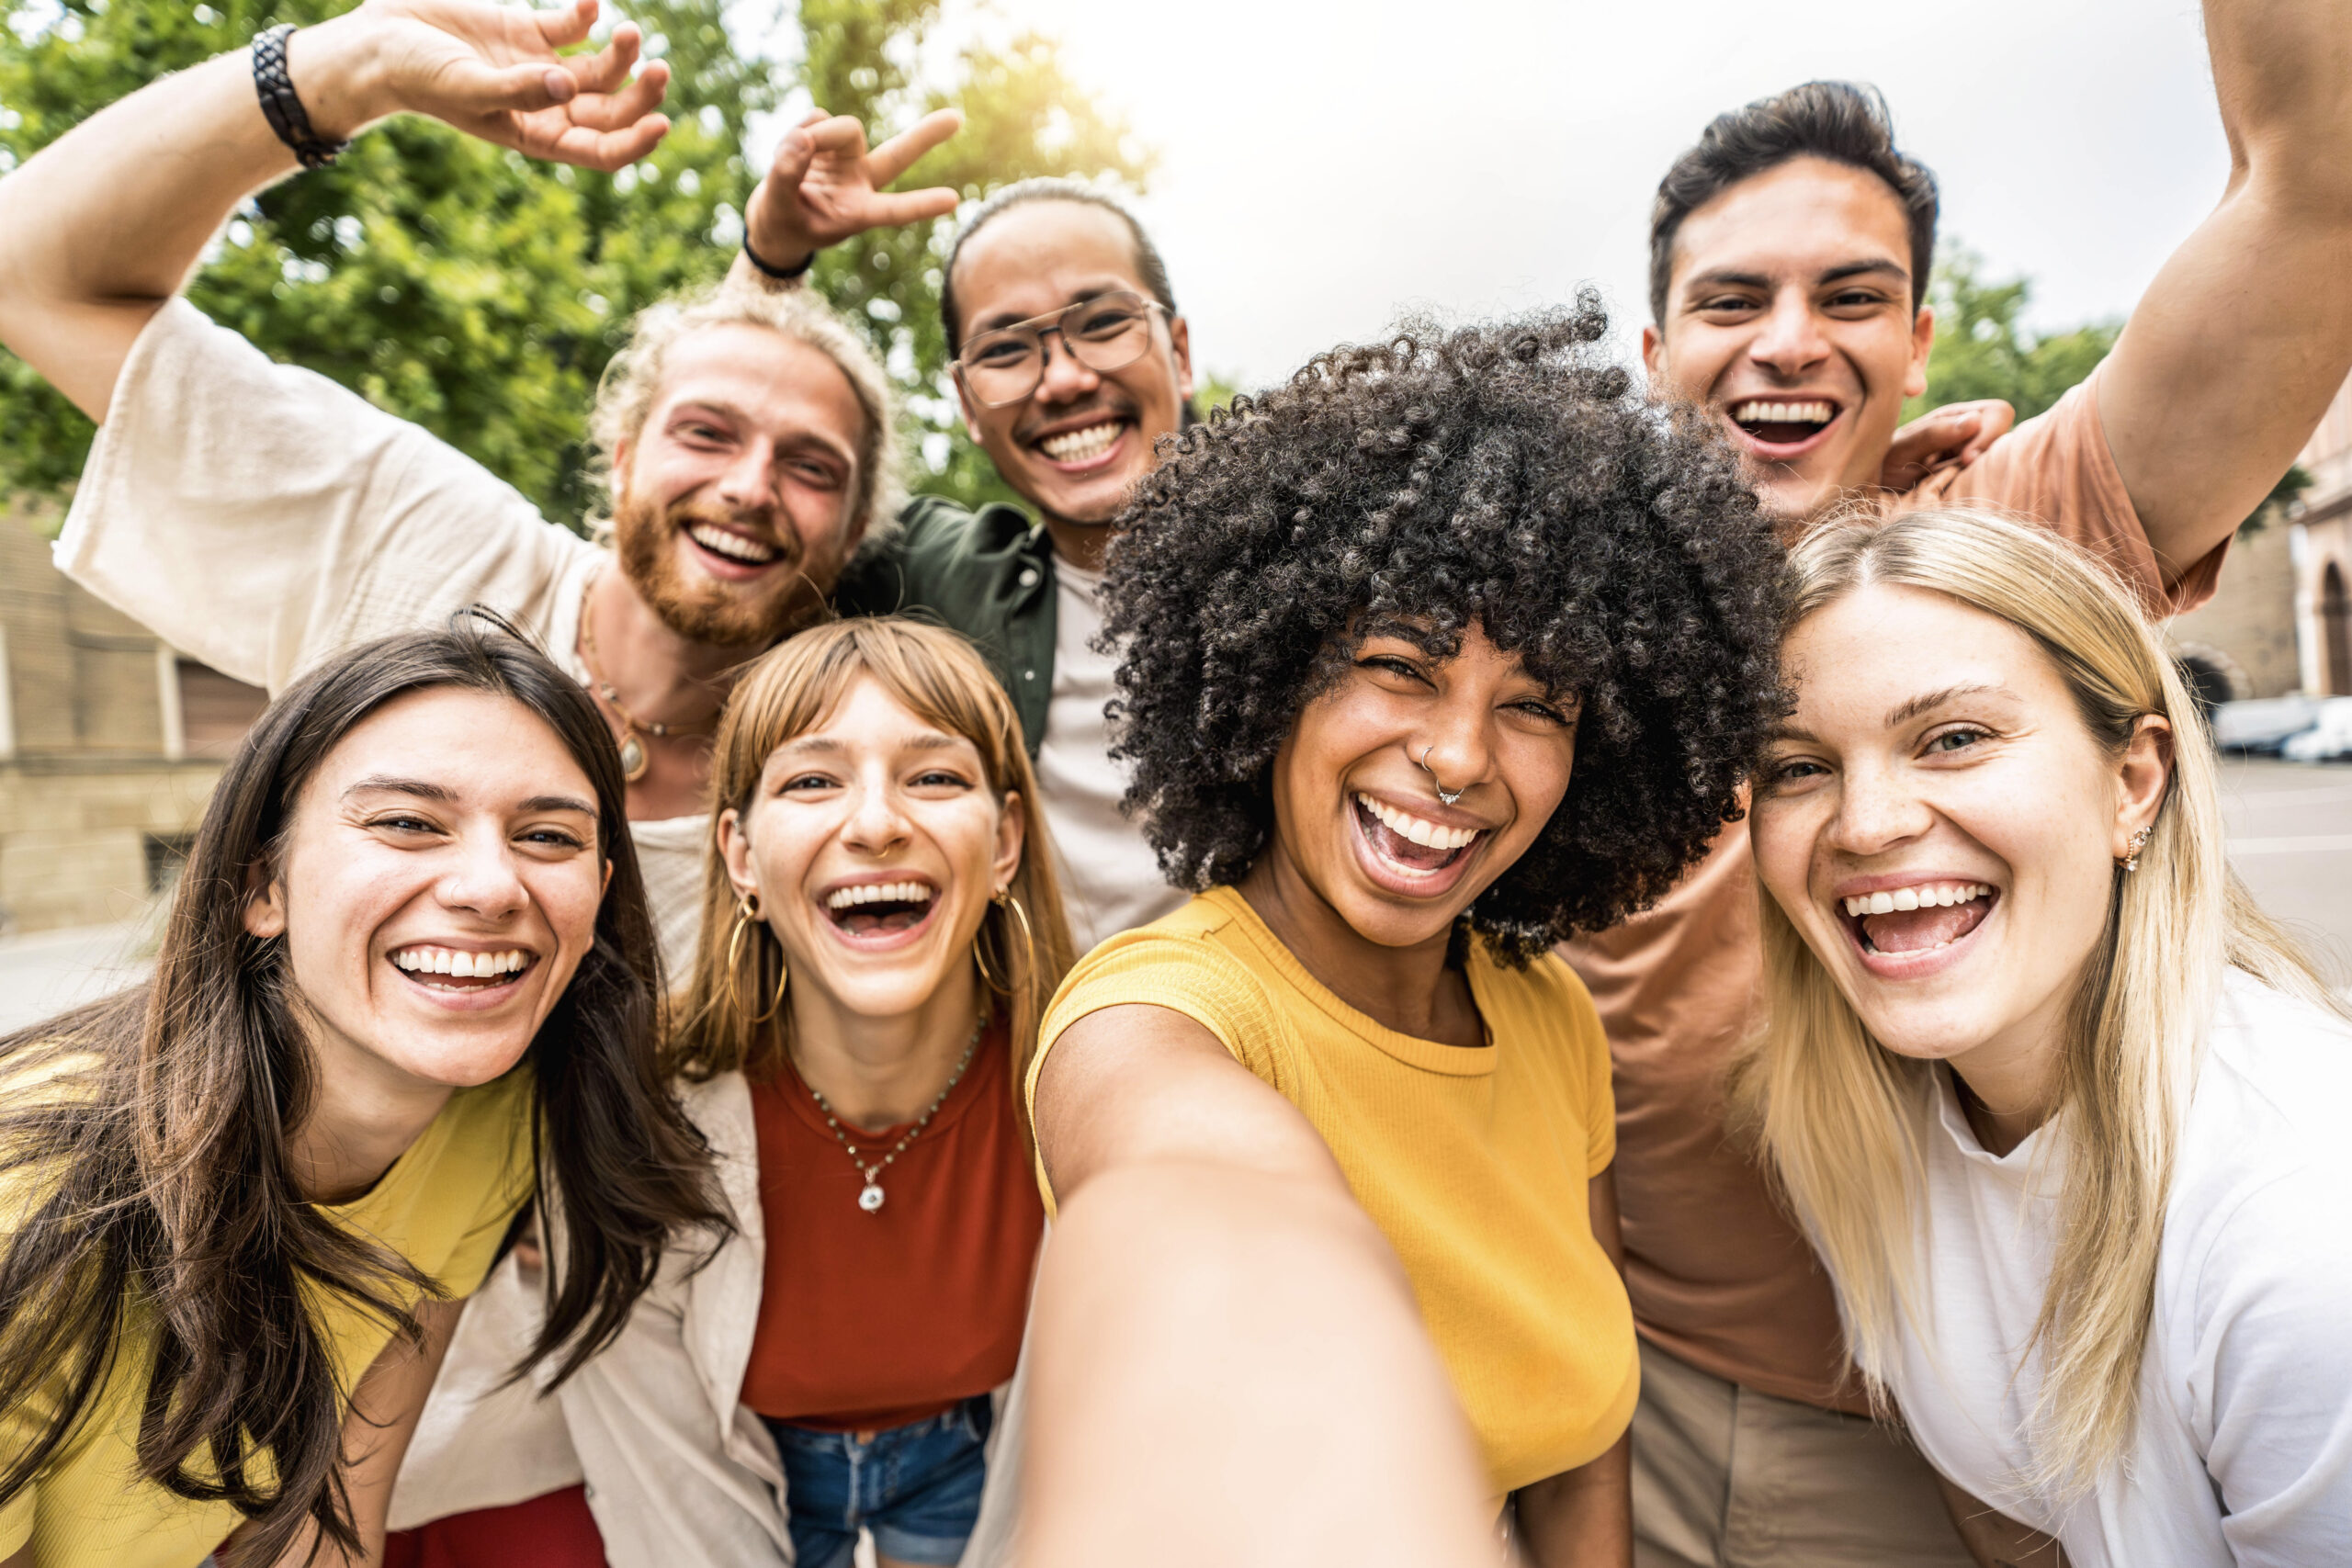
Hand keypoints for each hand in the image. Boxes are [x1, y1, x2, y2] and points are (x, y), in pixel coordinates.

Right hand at [300, 0, 669, 170]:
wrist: (379, 41)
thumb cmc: (417, 76)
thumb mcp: (467, 87)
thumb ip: (518, 89)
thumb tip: (568, 87)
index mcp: (536, 134)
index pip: (600, 150)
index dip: (636, 142)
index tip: (663, 123)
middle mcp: (547, 105)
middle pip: (611, 109)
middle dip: (640, 94)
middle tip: (659, 68)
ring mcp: (540, 66)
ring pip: (600, 67)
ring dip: (621, 52)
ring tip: (629, 33)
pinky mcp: (528, 29)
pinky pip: (571, 25)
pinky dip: (587, 15)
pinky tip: (592, 4)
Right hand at [743, 107, 963, 270]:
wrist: (772, 219)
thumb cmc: (782, 225)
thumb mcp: (778, 208)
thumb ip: (787, 175)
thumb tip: (802, 137)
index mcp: (858, 212)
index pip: (893, 210)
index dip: (920, 205)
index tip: (953, 200)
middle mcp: (860, 182)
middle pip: (897, 155)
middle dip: (925, 136)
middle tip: (957, 118)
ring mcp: (848, 159)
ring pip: (844, 128)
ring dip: (816, 135)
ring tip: (788, 157)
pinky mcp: (830, 140)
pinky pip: (817, 119)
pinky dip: (798, 130)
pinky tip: (789, 149)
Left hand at [1879, 398, 2014, 492]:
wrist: (1866, 496)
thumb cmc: (1879, 468)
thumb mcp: (1900, 449)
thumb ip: (1934, 434)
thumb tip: (1975, 420)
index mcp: (1954, 419)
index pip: (1999, 412)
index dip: (1990, 433)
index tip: (1966, 458)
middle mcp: (1967, 437)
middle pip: (2008, 436)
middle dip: (1990, 452)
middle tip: (1962, 470)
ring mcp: (1969, 461)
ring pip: (2003, 461)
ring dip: (1984, 473)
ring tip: (1949, 484)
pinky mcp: (1967, 484)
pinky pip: (1989, 483)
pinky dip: (1978, 488)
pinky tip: (1953, 495)